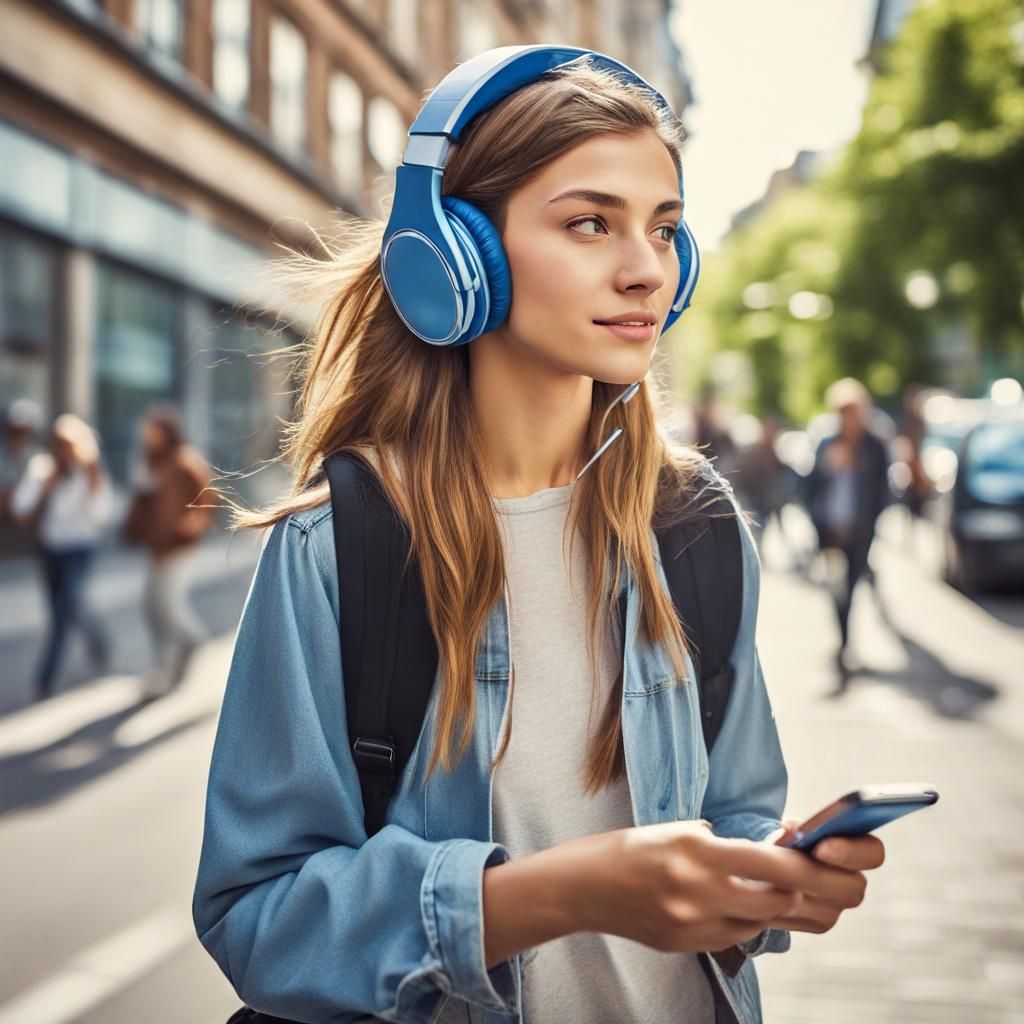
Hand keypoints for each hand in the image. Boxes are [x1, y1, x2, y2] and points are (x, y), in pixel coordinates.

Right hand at [561, 821, 804, 954]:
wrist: (580, 888)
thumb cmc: (625, 850)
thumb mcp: (673, 831)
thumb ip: (716, 843)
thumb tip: (759, 850)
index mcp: (695, 851)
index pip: (771, 862)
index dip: (804, 863)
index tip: (819, 857)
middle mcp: (698, 890)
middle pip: (776, 900)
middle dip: (800, 890)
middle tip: (811, 879)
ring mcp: (692, 924)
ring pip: (759, 922)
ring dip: (774, 907)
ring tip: (776, 890)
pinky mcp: (685, 946)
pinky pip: (733, 937)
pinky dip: (745, 922)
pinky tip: (738, 907)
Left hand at [760, 817, 885, 934]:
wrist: (770, 867)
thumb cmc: (788, 841)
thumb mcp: (791, 831)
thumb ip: (794, 830)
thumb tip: (789, 830)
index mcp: (858, 851)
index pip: (872, 852)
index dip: (850, 851)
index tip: (821, 847)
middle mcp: (853, 883)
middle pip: (853, 887)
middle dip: (822, 875)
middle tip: (791, 866)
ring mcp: (838, 907)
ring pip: (825, 905)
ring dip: (796, 890)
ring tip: (768, 875)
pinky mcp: (819, 923)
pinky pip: (805, 916)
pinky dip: (782, 903)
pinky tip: (763, 891)